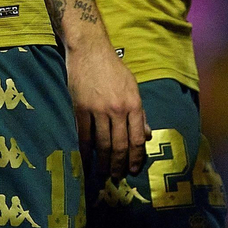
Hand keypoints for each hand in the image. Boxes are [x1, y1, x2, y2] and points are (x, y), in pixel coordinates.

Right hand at [66, 41, 149, 178]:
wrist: (90, 50)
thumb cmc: (113, 68)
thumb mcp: (133, 87)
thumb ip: (140, 112)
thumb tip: (147, 135)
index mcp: (134, 104)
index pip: (137, 139)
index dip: (136, 158)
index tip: (133, 170)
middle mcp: (118, 109)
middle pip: (120, 145)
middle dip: (119, 165)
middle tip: (117, 177)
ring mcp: (98, 110)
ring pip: (102, 144)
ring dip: (103, 162)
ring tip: (103, 172)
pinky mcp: (81, 109)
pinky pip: (84, 135)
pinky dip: (85, 151)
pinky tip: (86, 160)